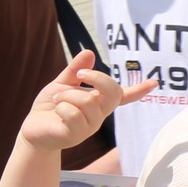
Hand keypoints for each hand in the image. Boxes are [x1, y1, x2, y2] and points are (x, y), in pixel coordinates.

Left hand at [20, 50, 154, 152]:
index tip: (154, 82)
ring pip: (87, 101)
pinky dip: (59, 107)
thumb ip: (76, 70)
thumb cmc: (50, 107)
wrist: (32, 129)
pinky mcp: (75, 135)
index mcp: (99, 102)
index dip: (139, 90)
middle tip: (81, 73)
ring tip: (56, 100)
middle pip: (113, 92)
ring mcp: (89, 126)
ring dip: (66, 95)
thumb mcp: (62, 84)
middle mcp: (99, 114)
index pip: (123, 96)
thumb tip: (89, 51)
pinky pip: (72, 114)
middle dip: (98, 77)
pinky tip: (55, 112)